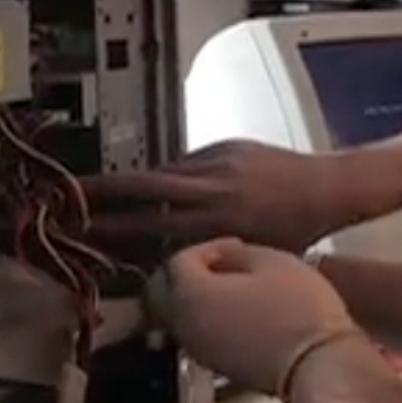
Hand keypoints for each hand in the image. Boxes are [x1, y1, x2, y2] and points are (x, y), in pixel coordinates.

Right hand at [81, 140, 371, 255]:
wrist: (330, 188)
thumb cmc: (298, 231)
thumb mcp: (250, 252)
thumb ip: (208, 250)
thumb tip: (169, 256)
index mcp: (217, 220)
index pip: (153, 221)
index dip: (115, 224)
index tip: (85, 227)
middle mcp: (214, 188)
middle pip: (146, 185)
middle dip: (106, 189)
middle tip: (72, 192)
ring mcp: (219, 161)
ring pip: (165, 170)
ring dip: (135, 181)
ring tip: (105, 188)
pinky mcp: (227, 146)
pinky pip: (189, 161)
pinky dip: (173, 174)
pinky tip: (160, 183)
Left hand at [149, 238, 363, 396]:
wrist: (317, 364)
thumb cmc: (298, 308)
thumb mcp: (272, 261)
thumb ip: (235, 253)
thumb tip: (222, 256)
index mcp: (192, 294)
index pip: (179, 261)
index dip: (206, 248)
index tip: (234, 246)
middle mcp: (185, 325)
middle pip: (163, 291)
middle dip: (187, 272)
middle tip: (220, 263)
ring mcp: (198, 349)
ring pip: (178, 314)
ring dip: (196, 296)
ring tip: (231, 285)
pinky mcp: (215, 366)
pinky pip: (197, 334)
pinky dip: (206, 317)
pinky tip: (237, 310)